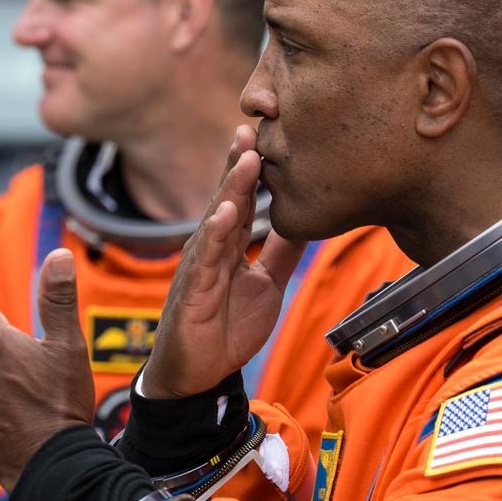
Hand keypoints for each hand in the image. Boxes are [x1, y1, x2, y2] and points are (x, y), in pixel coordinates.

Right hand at [146, 125, 306, 398]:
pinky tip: (226, 212)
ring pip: (217, 220)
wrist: (200, 374)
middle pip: (227, 197)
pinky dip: (216, 233)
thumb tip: (308, 220)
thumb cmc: (228, 327)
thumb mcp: (267, 284)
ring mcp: (200, 266)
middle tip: (255, 126)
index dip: (253, 166)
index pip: (242, 197)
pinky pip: (205, 258)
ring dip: (232, 188)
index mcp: (230, 244)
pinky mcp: (193, 290)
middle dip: (240, 162)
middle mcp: (212, 247)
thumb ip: (282, 252)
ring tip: (247, 158)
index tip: (269, 131)